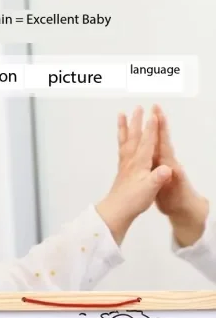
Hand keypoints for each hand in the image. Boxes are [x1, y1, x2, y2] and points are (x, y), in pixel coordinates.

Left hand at [96, 106, 171, 243]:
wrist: (115, 212)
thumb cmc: (133, 201)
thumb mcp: (150, 189)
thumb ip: (158, 177)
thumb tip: (167, 169)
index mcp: (139, 163)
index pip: (147, 142)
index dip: (151, 128)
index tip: (154, 113)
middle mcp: (130, 161)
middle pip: (134, 137)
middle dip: (137, 122)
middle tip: (138, 107)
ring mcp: (124, 166)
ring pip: (125, 142)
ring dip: (124, 127)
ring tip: (121, 115)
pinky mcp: (121, 172)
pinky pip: (122, 151)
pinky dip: (122, 141)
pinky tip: (123, 140)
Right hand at [153, 105, 208, 246]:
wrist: (182, 210)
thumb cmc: (177, 201)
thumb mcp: (175, 190)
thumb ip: (172, 179)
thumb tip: (171, 170)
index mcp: (167, 165)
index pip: (163, 142)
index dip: (160, 128)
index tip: (157, 113)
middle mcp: (164, 162)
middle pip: (158, 139)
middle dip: (156, 123)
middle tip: (153, 107)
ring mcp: (159, 167)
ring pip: (151, 145)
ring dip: (148, 132)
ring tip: (142, 118)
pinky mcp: (154, 172)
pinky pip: (146, 154)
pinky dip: (142, 146)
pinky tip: (136, 143)